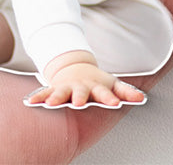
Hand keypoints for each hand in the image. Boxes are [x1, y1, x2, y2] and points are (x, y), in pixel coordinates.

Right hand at [27, 53, 145, 107]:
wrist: (75, 68)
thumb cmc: (96, 81)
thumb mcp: (112, 83)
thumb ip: (126, 91)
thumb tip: (142, 97)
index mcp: (96, 87)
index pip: (104, 94)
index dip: (109, 98)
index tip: (114, 104)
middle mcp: (80, 88)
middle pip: (80, 93)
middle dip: (79, 98)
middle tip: (78, 104)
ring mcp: (66, 88)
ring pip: (60, 93)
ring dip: (56, 97)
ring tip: (50, 103)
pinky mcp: (53, 89)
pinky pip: (43, 93)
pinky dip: (37, 97)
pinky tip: (30, 102)